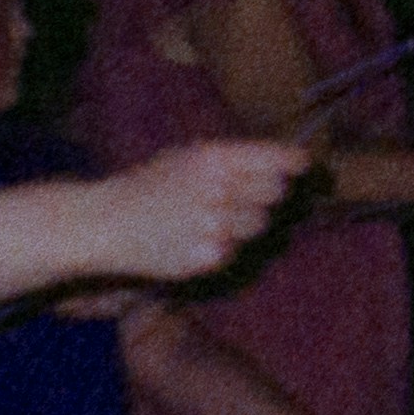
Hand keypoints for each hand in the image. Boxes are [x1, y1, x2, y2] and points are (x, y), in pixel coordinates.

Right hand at [100, 136, 318, 278]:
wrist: (109, 222)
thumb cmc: (150, 185)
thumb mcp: (187, 157)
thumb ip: (231, 160)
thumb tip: (282, 164)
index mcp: (214, 158)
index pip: (275, 159)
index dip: (294, 162)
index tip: (304, 165)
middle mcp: (220, 190)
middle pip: (276, 192)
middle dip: (268, 192)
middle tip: (247, 194)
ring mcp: (216, 226)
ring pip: (260, 224)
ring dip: (247, 221)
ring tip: (214, 217)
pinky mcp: (210, 257)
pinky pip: (238, 250)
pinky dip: (227, 245)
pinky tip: (199, 238)